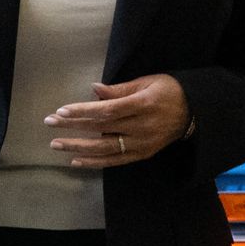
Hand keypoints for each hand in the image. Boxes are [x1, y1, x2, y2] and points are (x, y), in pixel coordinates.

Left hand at [43, 75, 190, 168]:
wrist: (194, 112)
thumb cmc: (168, 91)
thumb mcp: (147, 82)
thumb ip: (119, 89)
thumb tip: (94, 89)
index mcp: (143, 104)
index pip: (108, 110)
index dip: (83, 111)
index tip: (62, 111)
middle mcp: (142, 127)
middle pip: (102, 129)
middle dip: (73, 127)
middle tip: (50, 123)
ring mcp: (142, 143)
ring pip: (105, 149)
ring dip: (78, 148)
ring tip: (57, 145)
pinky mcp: (142, 154)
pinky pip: (115, 161)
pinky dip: (95, 162)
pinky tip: (76, 160)